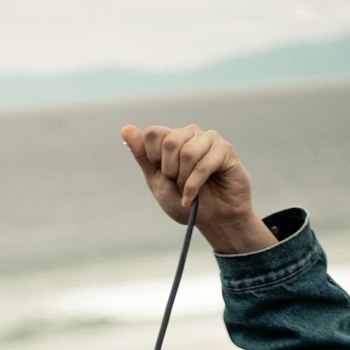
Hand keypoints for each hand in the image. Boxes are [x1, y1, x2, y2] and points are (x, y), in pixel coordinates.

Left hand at [120, 123, 276, 254]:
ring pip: (187, 152)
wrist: (212, 221)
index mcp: (173, 139)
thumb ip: (142, 155)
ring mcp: (209, 140)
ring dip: (184, 180)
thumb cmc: (185, 202)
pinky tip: (193, 198)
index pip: (154, 133)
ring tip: (188, 190)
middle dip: (170, 171)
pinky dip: (194, 186)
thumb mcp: (157, 181)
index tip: (164, 175)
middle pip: (170, 141)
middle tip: (177, 184)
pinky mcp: (225, 150)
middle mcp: (191, 134)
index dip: (154, 159)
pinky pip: (203, 163)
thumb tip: (125, 128)